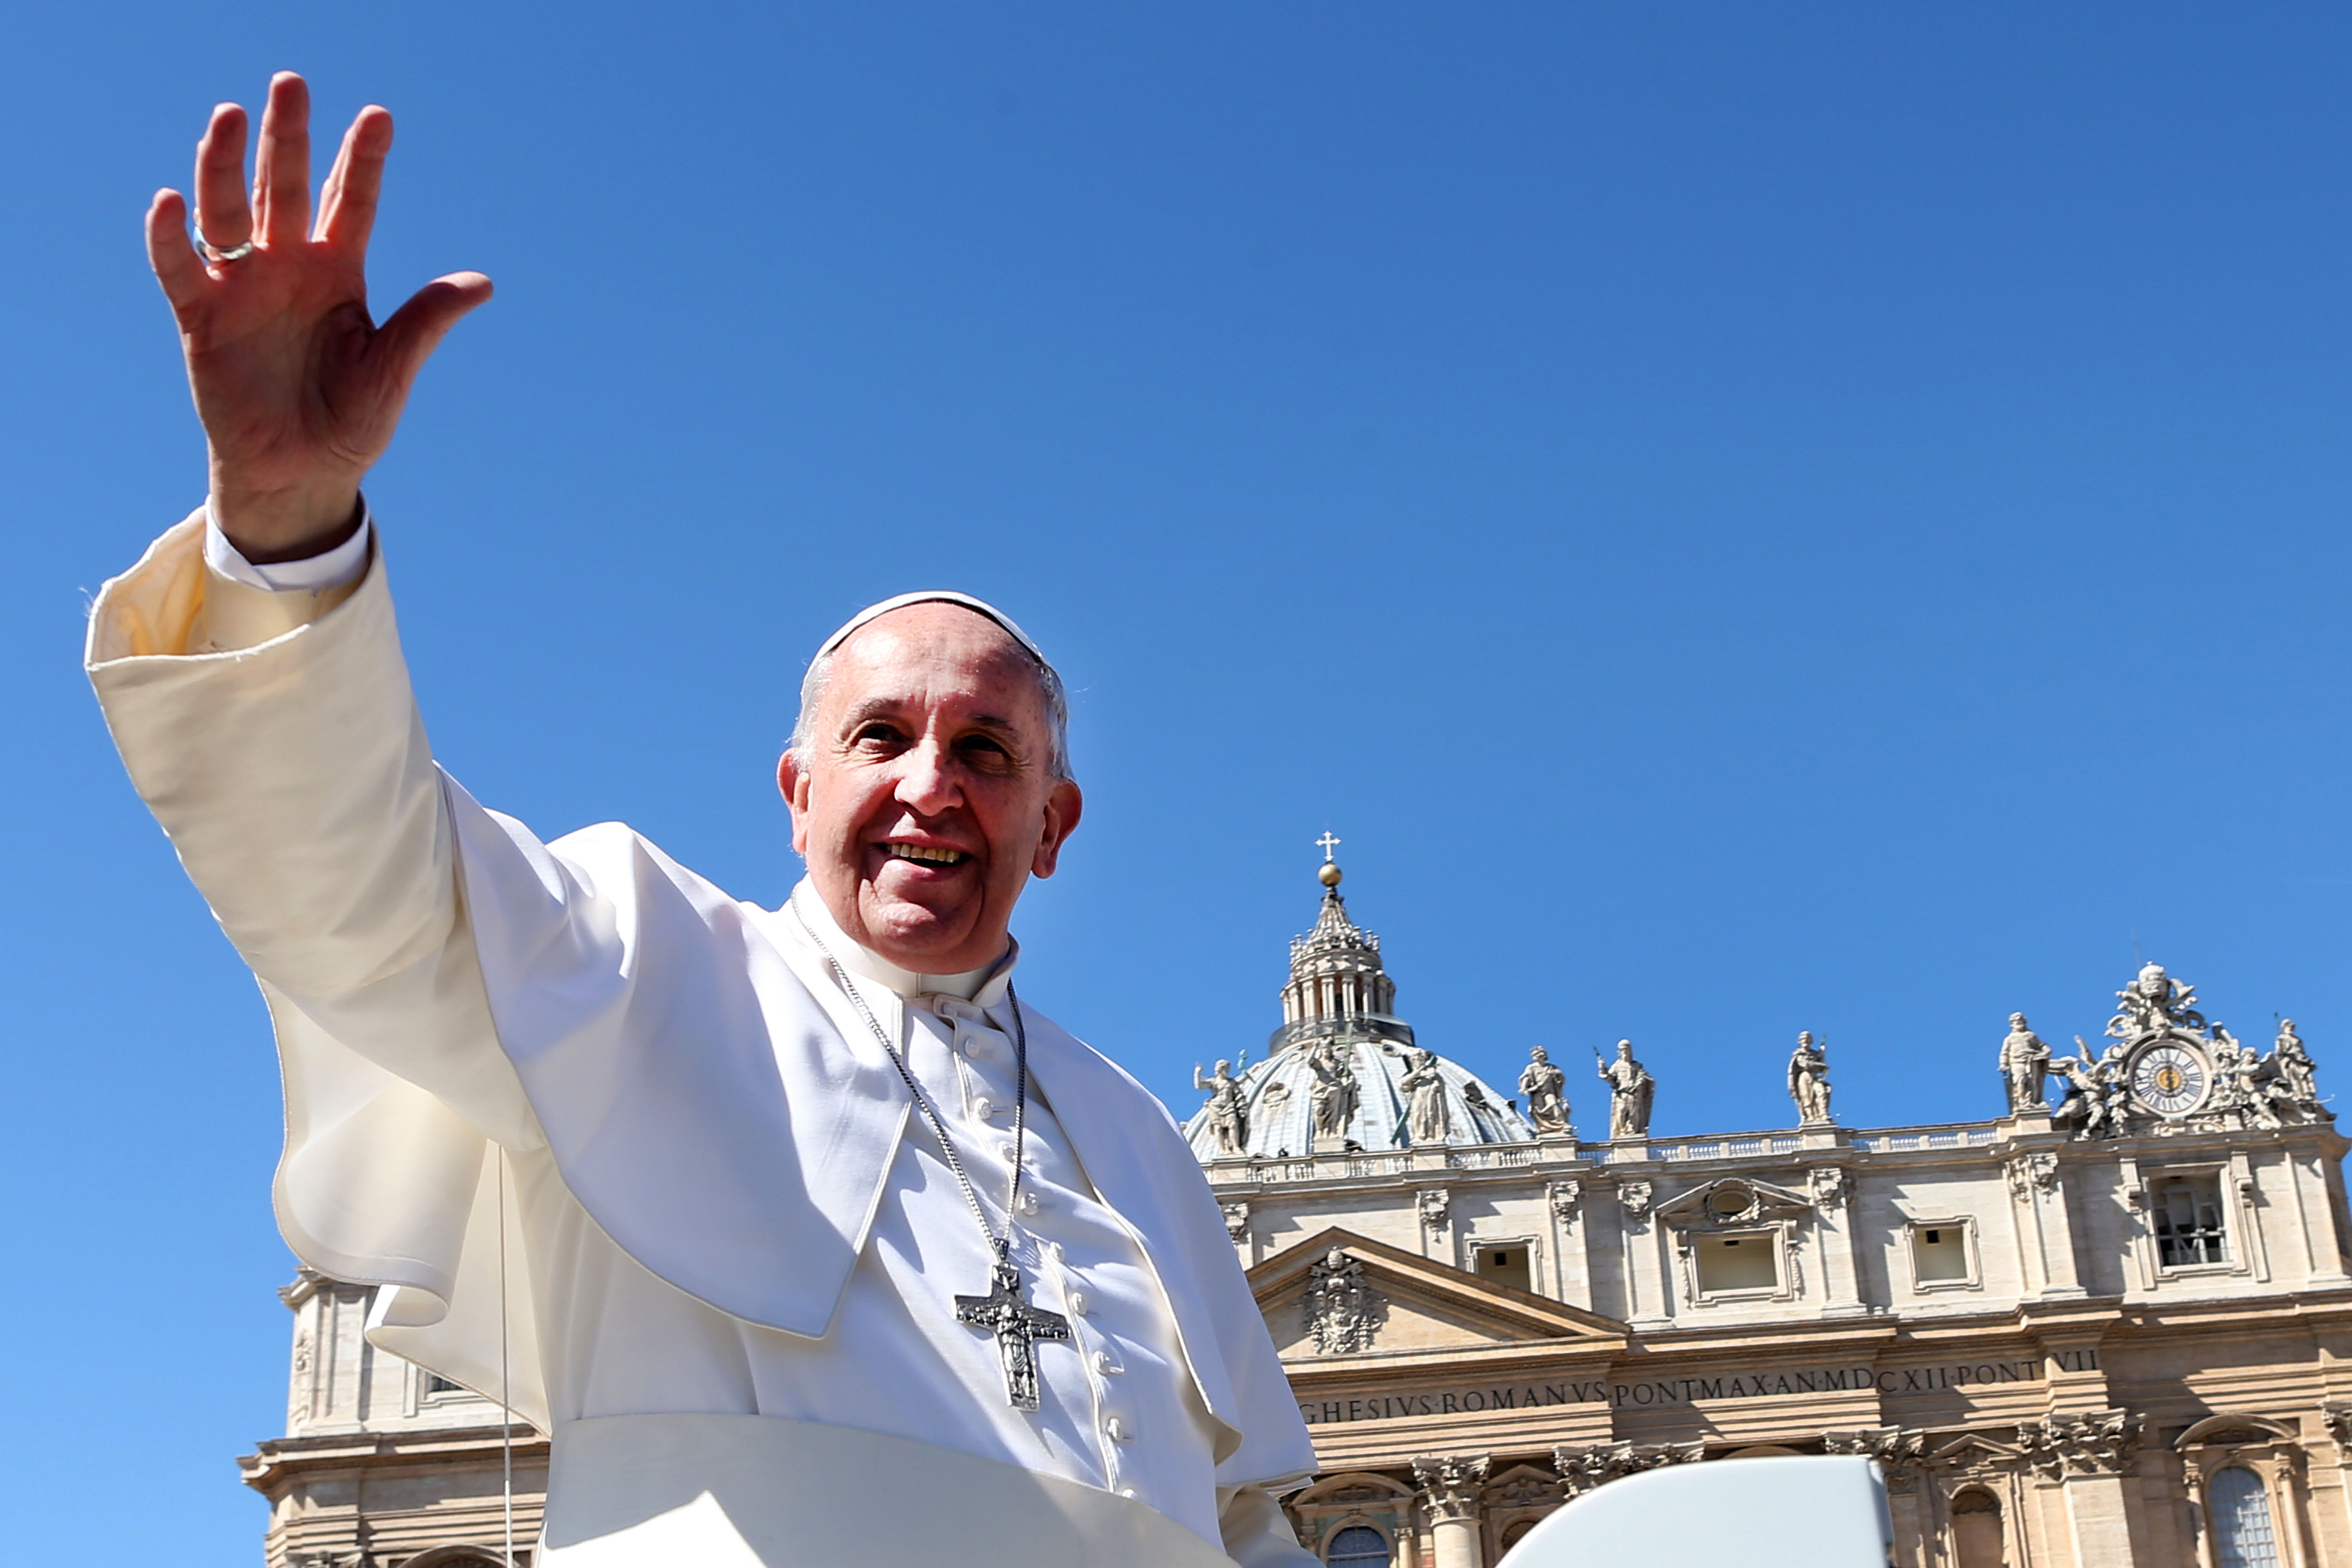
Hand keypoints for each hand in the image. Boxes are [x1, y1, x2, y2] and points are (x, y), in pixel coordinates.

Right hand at [145, 73, 491, 560]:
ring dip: (226, 165)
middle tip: (292, 84)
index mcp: (340, 272)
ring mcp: (243, 286)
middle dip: (288, 138)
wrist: (303, 472)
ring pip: (228, 211)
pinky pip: (180, 268)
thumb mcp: (394, 369)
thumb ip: (426, 322)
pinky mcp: (201, 316)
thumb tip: (483, 282)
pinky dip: (170, 236)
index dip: (363, 160)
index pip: (354, 202)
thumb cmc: (351, 420)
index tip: (379, 116)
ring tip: (229, 115)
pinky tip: (170, 200)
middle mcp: (288, 266)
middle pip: (286, 187)